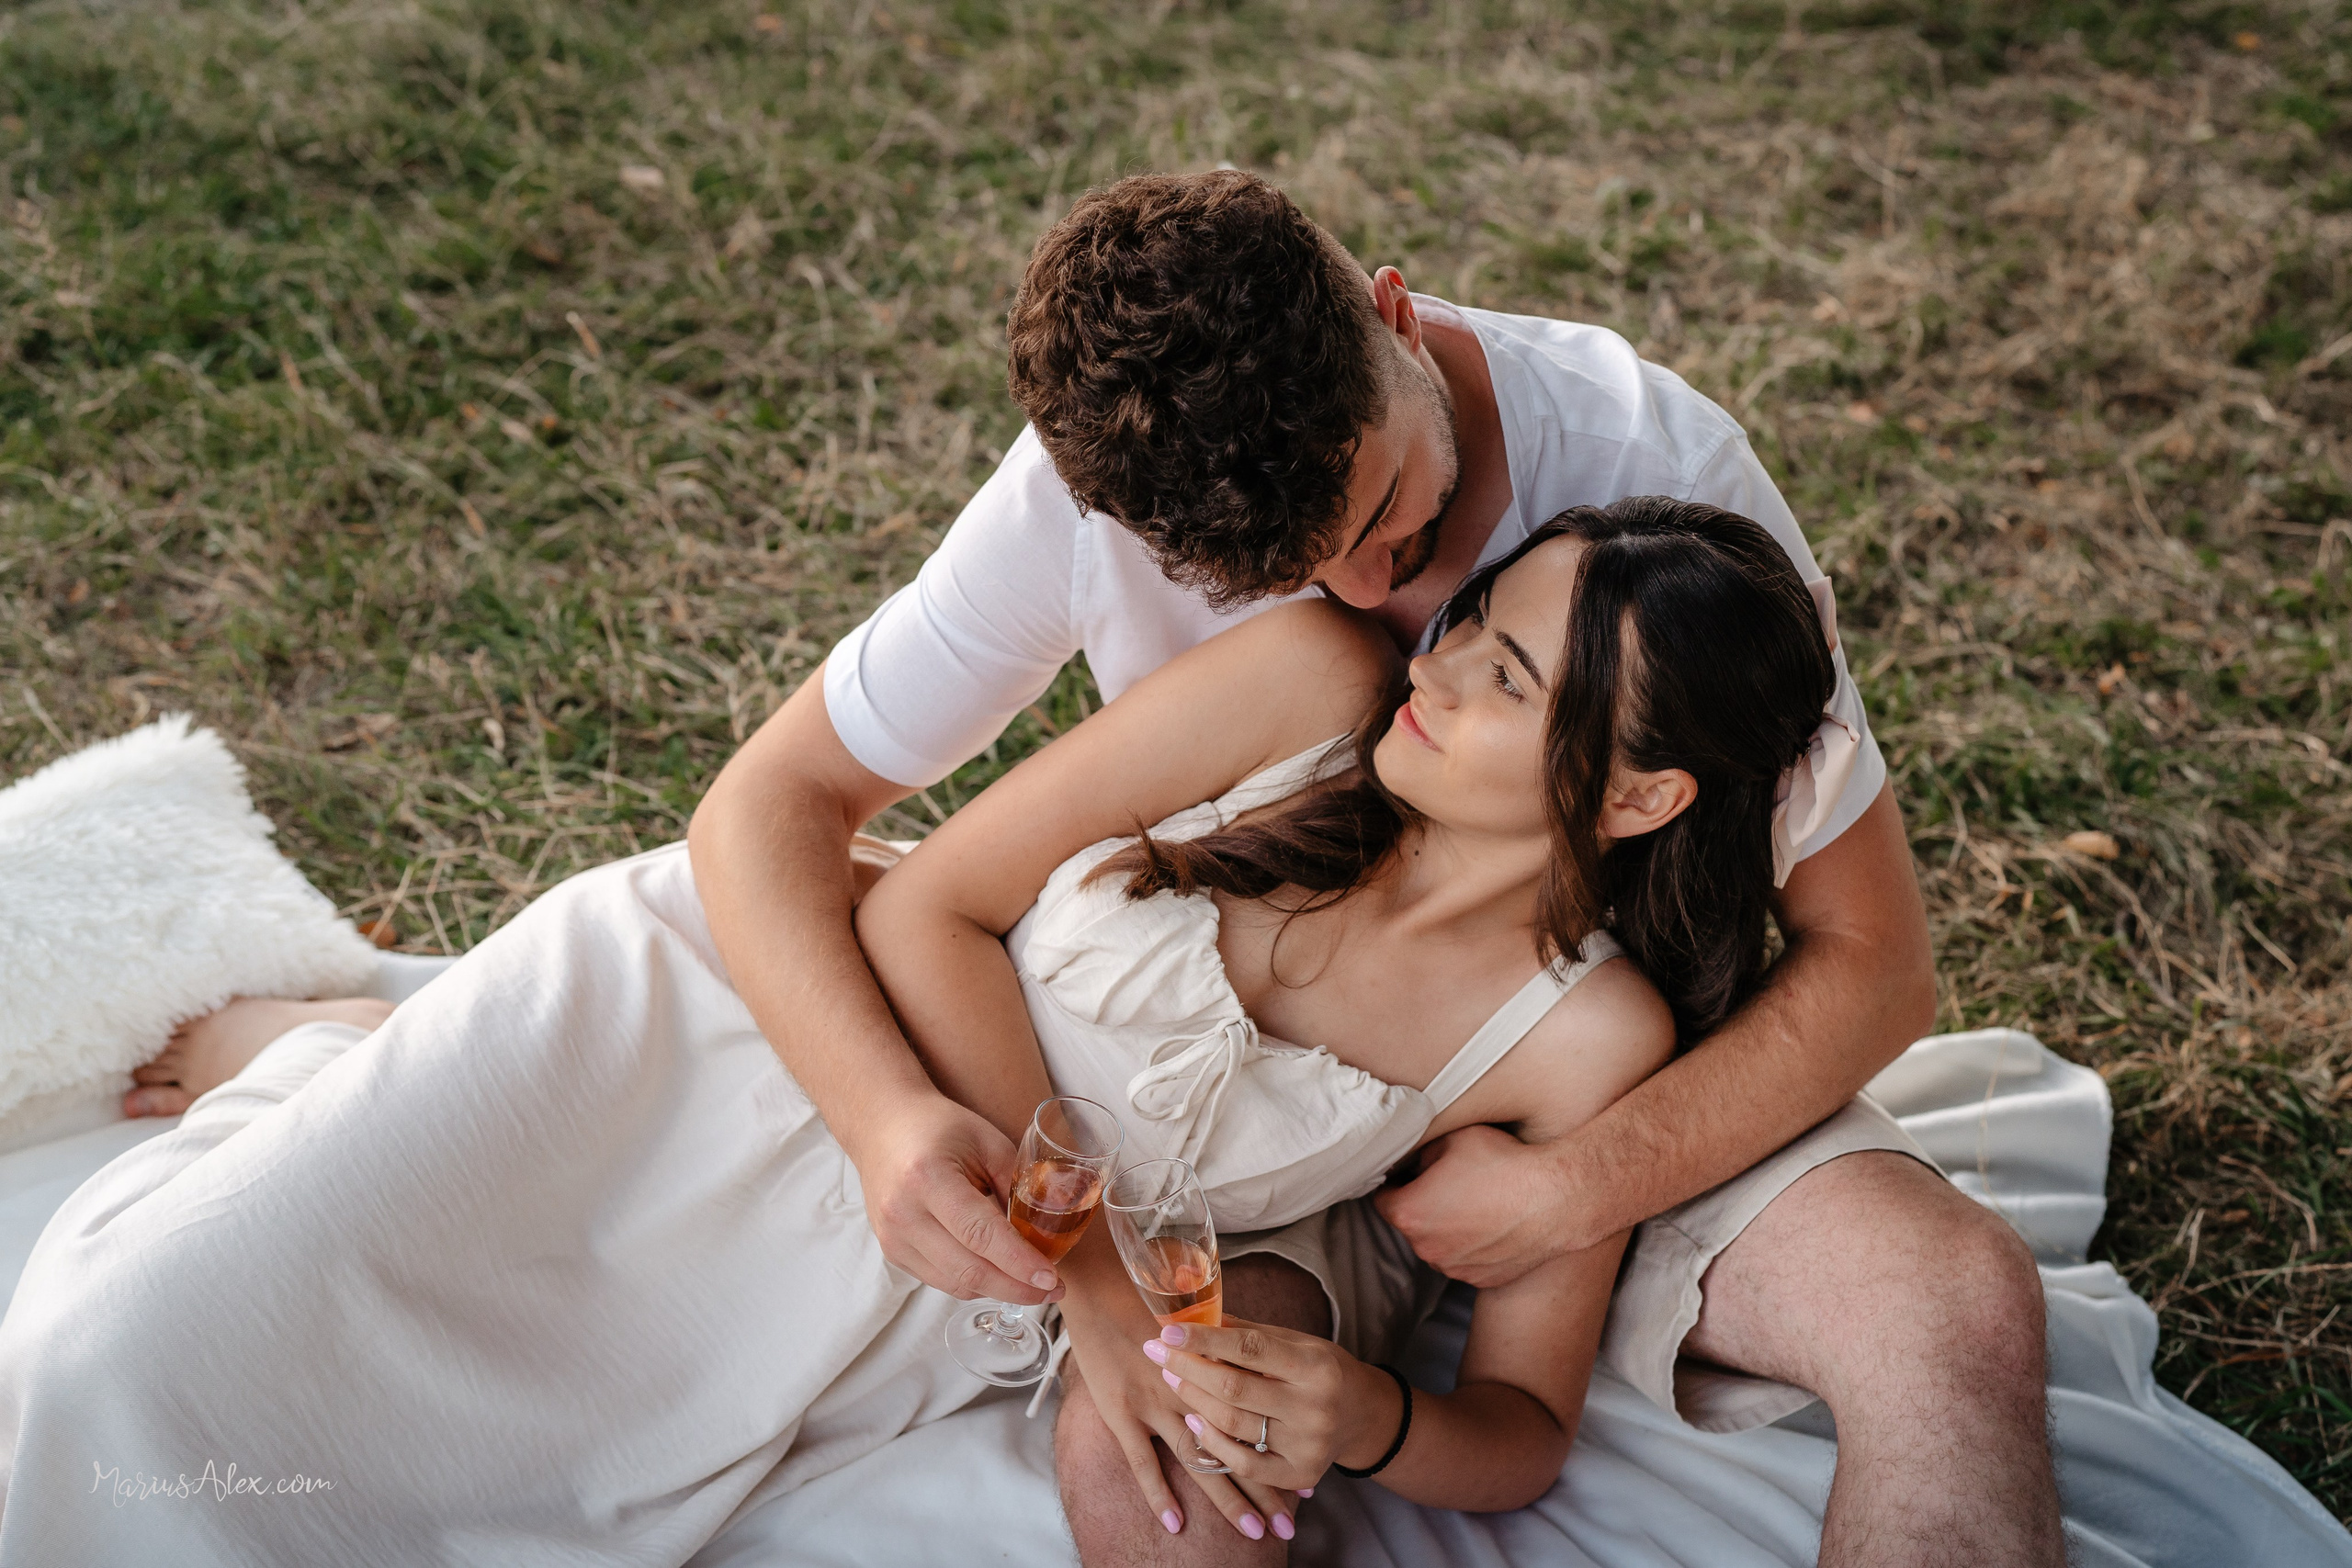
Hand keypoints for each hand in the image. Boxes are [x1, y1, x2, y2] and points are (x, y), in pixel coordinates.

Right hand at [848, 1092, 1062, 1302]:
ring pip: (956, 1284)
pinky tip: (998, 1273)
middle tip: (1053, 1290)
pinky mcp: (893, 1252)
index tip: (1052, 1280)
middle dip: (1017, 1288)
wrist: (882, 1125)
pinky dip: (974, 1282)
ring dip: (998, 1290)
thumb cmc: (939, 1127)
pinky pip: (941, 1280)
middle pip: (969, 1270)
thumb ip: (1017, 1186)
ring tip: (1032, 1285)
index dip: (1020, 1262)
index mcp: (927, 1178)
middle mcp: (904, 1214)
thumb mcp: (987, 1141)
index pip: (981, 1234)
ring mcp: (893, 1238)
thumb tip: (1044, 1235)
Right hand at [1059, 1270, 1306, 1542]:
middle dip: (1267, 1492)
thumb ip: (1227, 1342)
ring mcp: (1158, 1401)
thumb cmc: (1150, 1294)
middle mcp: (1195, 1387)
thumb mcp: (1199, 1318)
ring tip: (1256, 1534)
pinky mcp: (1122, 1410)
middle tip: (1289, 1530)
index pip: (1263, 1419)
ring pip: (1203, 1461)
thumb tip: (1258, 1363)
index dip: (1285, 1452)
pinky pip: (1143, 1462)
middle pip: (1240, 1447)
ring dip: (1230, 1500)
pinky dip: (1159, 1495)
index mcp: (1220, 1363)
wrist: (1098, 1282)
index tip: (1307, 1490)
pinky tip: (1176, 1523)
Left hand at [1146, 1317, 1396, 1493]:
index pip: (1251, 1349)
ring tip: (1171, 1377)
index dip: (1206, 1339)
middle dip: (1188, 1368)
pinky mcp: (1299, 1474)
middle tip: (1157, 1352)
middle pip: (1235, 1389)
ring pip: (1233, 1425)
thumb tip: (1195, 1316)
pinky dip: (1212, 1442)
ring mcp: (1307, 1445)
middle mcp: (1314, 1408)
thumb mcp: (1296, 1342)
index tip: (1169, 1330)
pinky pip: (1243, 1464)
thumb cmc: (1321, 1370)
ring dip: (1193, 1400)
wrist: (1362, 1415)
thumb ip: (1248, 1334)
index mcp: (1315, 1366)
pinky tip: (1193, 1419)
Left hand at [1374, 1123, 1580, 1287]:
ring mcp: (1454, 1268)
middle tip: (1449, 1184)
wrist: (1555, 1198)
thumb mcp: (1453, 1139)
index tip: (1408, 1175)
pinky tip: (1493, 1223)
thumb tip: (1416, 1163)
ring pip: (1438, 1244)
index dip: (1394, 1183)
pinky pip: (1465, 1260)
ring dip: (1447, 1228)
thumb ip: (1422, 1152)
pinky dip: (1472, 1246)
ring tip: (1476, 1203)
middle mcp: (1425, 1248)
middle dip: (1422, 1205)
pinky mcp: (1480, 1279)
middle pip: (1411, 1224)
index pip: (1382, 1199)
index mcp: (1409, 1213)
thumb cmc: (1503, 1164)